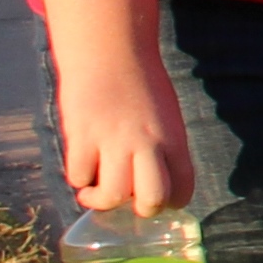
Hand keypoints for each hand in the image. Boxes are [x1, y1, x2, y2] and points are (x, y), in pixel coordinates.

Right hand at [56, 50, 192, 215]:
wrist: (109, 52)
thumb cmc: (139, 85)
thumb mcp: (166, 115)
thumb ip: (163, 148)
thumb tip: (149, 184)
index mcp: (173, 138)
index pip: (183, 188)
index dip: (172, 202)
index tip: (159, 200)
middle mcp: (146, 142)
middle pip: (152, 200)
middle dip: (141, 210)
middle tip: (130, 201)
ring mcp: (113, 140)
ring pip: (113, 195)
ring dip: (102, 201)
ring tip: (95, 192)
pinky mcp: (82, 135)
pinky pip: (79, 176)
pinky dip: (78, 178)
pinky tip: (82, 166)